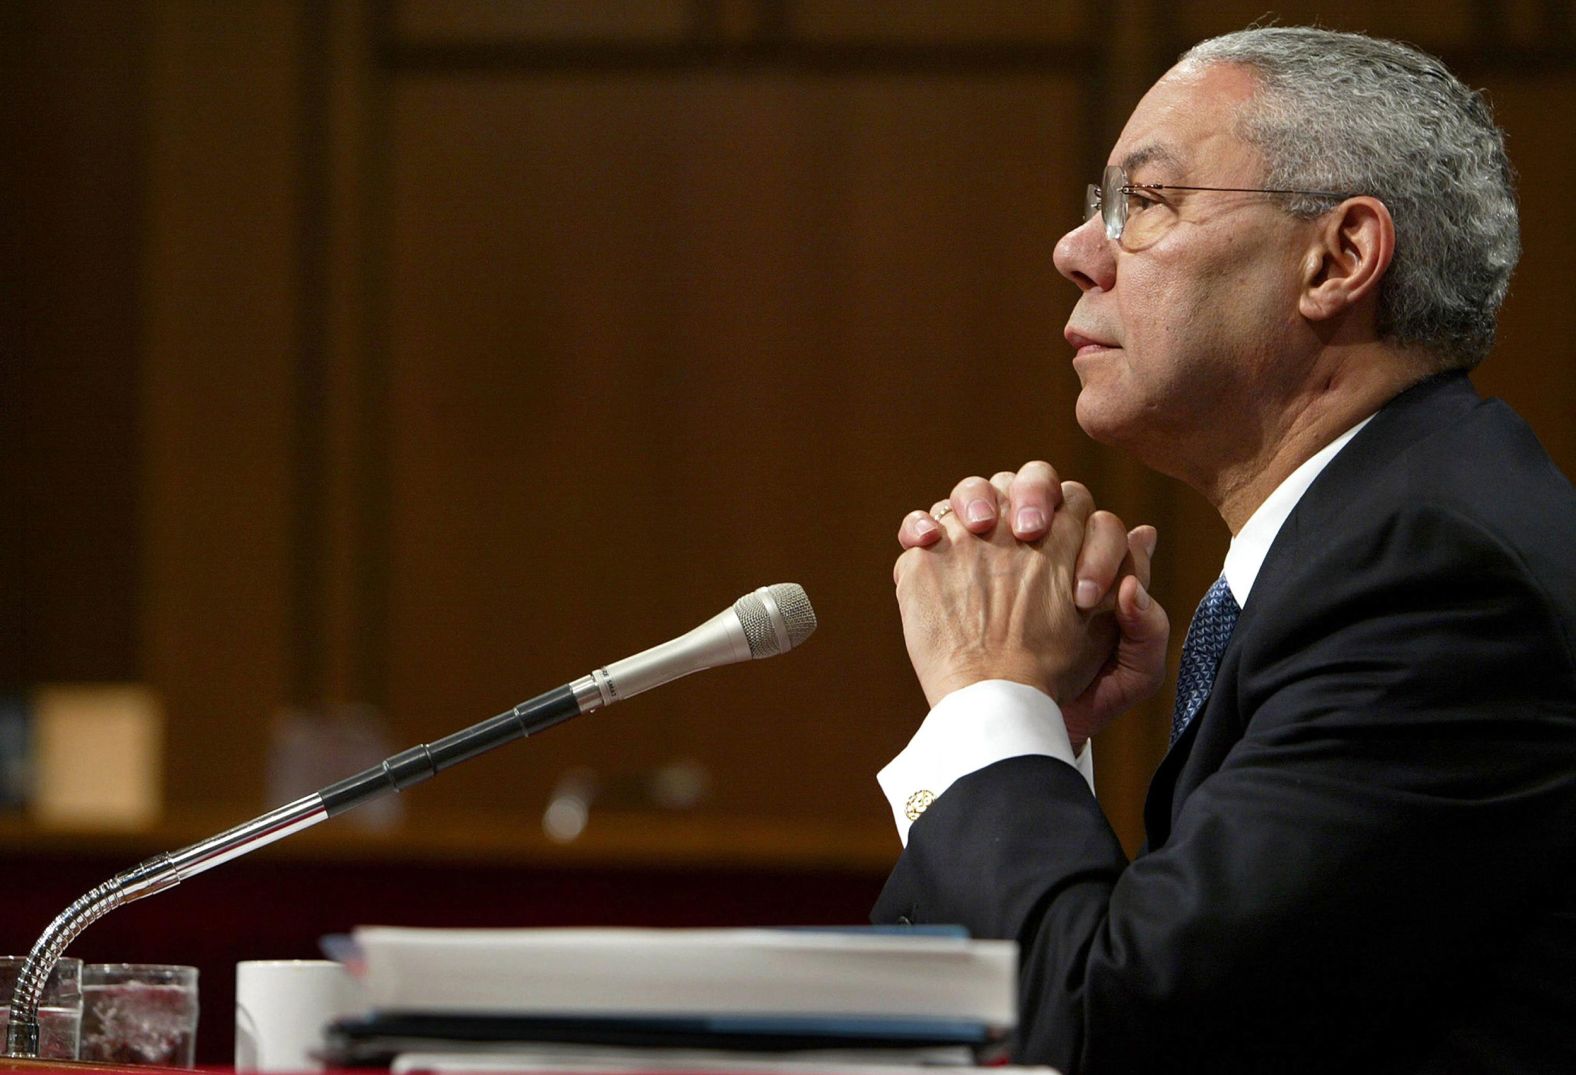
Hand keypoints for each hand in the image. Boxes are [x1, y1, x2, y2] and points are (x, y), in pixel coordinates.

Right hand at [896, 463, 1168, 747]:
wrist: (1012, 726)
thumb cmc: (1077, 698)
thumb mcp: (1131, 673)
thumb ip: (1150, 622)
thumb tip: (1145, 546)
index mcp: (1083, 557)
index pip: (1094, 518)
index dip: (1096, 547)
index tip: (1085, 599)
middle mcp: (1032, 542)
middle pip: (1031, 483)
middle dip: (1032, 494)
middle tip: (1028, 533)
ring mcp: (980, 549)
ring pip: (975, 491)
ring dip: (974, 495)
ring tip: (976, 526)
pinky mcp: (935, 566)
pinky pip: (922, 527)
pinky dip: (919, 524)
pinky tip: (924, 543)